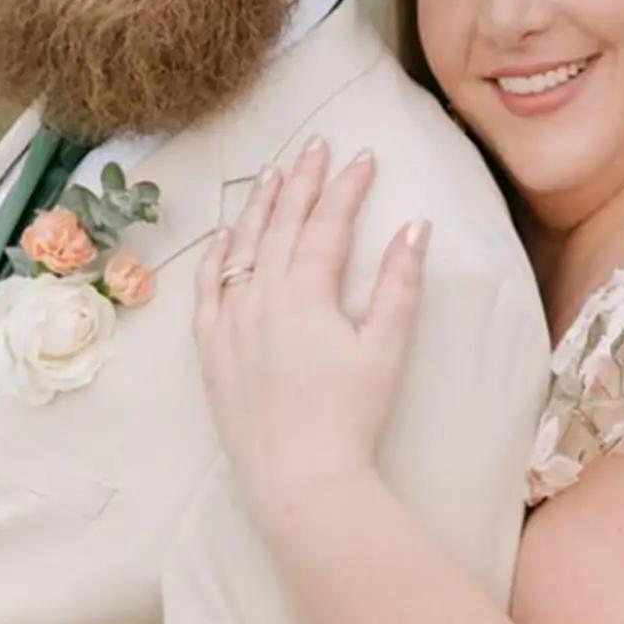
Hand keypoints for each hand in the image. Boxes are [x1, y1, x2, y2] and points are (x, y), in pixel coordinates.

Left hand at [194, 135, 429, 520]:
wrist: (299, 477)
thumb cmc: (350, 417)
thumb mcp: (386, 348)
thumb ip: (399, 284)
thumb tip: (416, 228)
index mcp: (306, 292)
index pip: (328, 222)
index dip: (347, 186)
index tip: (363, 157)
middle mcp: (260, 296)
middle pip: (282, 223)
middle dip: (302, 180)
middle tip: (315, 146)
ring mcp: (229, 321)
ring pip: (241, 247)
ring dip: (260, 207)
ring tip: (273, 174)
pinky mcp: (211, 350)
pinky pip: (207, 289)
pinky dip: (217, 256)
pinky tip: (226, 236)